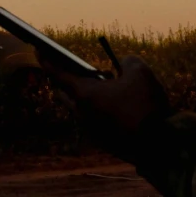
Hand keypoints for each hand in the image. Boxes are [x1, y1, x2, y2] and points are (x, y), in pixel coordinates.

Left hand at [48, 56, 170, 154]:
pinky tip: (118, 107)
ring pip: (81, 109)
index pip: (59, 73)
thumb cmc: (145, 105)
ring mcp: (91, 129)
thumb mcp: (140, 72)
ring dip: (87, 97)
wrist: (157, 144)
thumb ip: (128, 61)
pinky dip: (100, 111)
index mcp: (85, 94)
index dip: (47, 60)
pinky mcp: (103, 142)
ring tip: (107, 88)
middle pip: (65, 94)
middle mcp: (83, 113)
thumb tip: (124, 63)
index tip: (38, 51)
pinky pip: (95, 121)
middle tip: (78, 72)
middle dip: (67, 81)